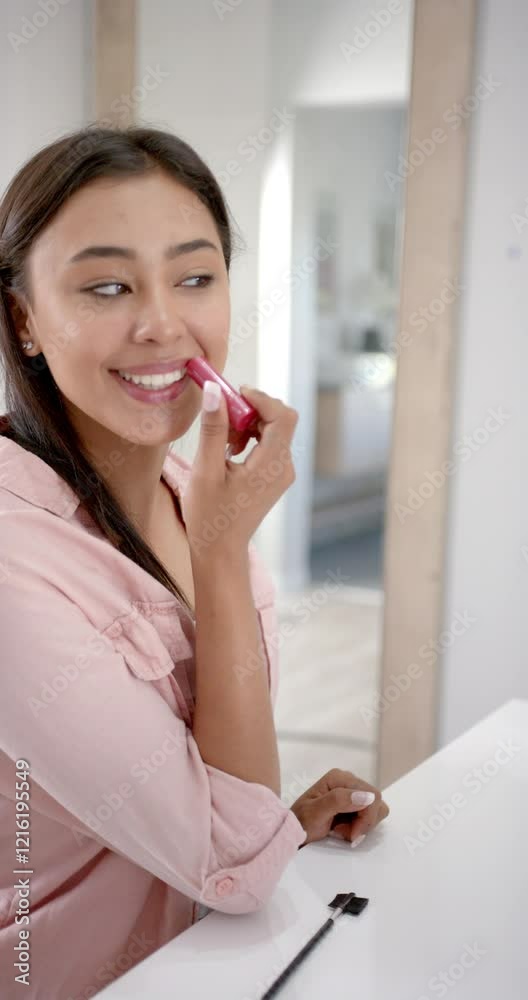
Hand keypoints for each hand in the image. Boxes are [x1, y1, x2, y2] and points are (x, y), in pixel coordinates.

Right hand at [182, 383, 298, 559]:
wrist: (220, 550)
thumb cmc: (209, 516)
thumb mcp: (205, 470)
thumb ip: (213, 429)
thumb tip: (215, 392)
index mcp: (271, 466)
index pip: (282, 416)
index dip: (260, 398)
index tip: (232, 395)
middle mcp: (284, 468)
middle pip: (280, 420)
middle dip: (252, 410)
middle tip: (223, 417)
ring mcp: (282, 473)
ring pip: (274, 431)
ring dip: (249, 425)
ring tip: (223, 441)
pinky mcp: (275, 476)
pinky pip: (269, 444)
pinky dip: (251, 438)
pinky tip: (230, 451)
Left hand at [290, 769, 388, 847]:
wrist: (293, 832)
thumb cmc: (300, 823)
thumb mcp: (314, 813)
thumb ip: (338, 801)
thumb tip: (366, 796)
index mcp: (339, 777)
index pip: (372, 795)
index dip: (366, 818)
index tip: (352, 834)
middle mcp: (348, 781)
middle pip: (376, 802)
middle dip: (364, 822)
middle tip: (343, 833)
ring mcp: (351, 792)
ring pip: (376, 809)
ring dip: (362, 825)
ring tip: (342, 830)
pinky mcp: (354, 803)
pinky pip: (369, 815)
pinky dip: (360, 826)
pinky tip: (344, 829)